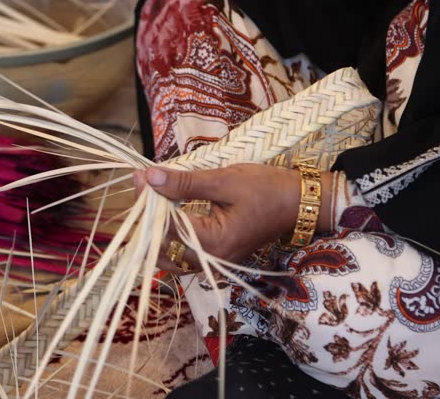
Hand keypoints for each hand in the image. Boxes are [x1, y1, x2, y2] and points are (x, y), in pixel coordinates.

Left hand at [133, 164, 332, 272]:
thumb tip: (149, 177)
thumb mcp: (224, 179)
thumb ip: (184, 182)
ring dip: (155, 230)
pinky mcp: (217, 256)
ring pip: (170, 256)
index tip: (140, 177)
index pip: (165, 230)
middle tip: (143, 188)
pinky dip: (170, 235)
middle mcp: (212, 260)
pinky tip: (166, 212)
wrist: (299, 202)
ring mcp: (215, 262)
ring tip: (151, 199)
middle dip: (146, 220)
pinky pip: (184, 253)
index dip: (147, 203)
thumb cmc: (267, 188)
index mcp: (215, 242)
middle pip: (162, 251)